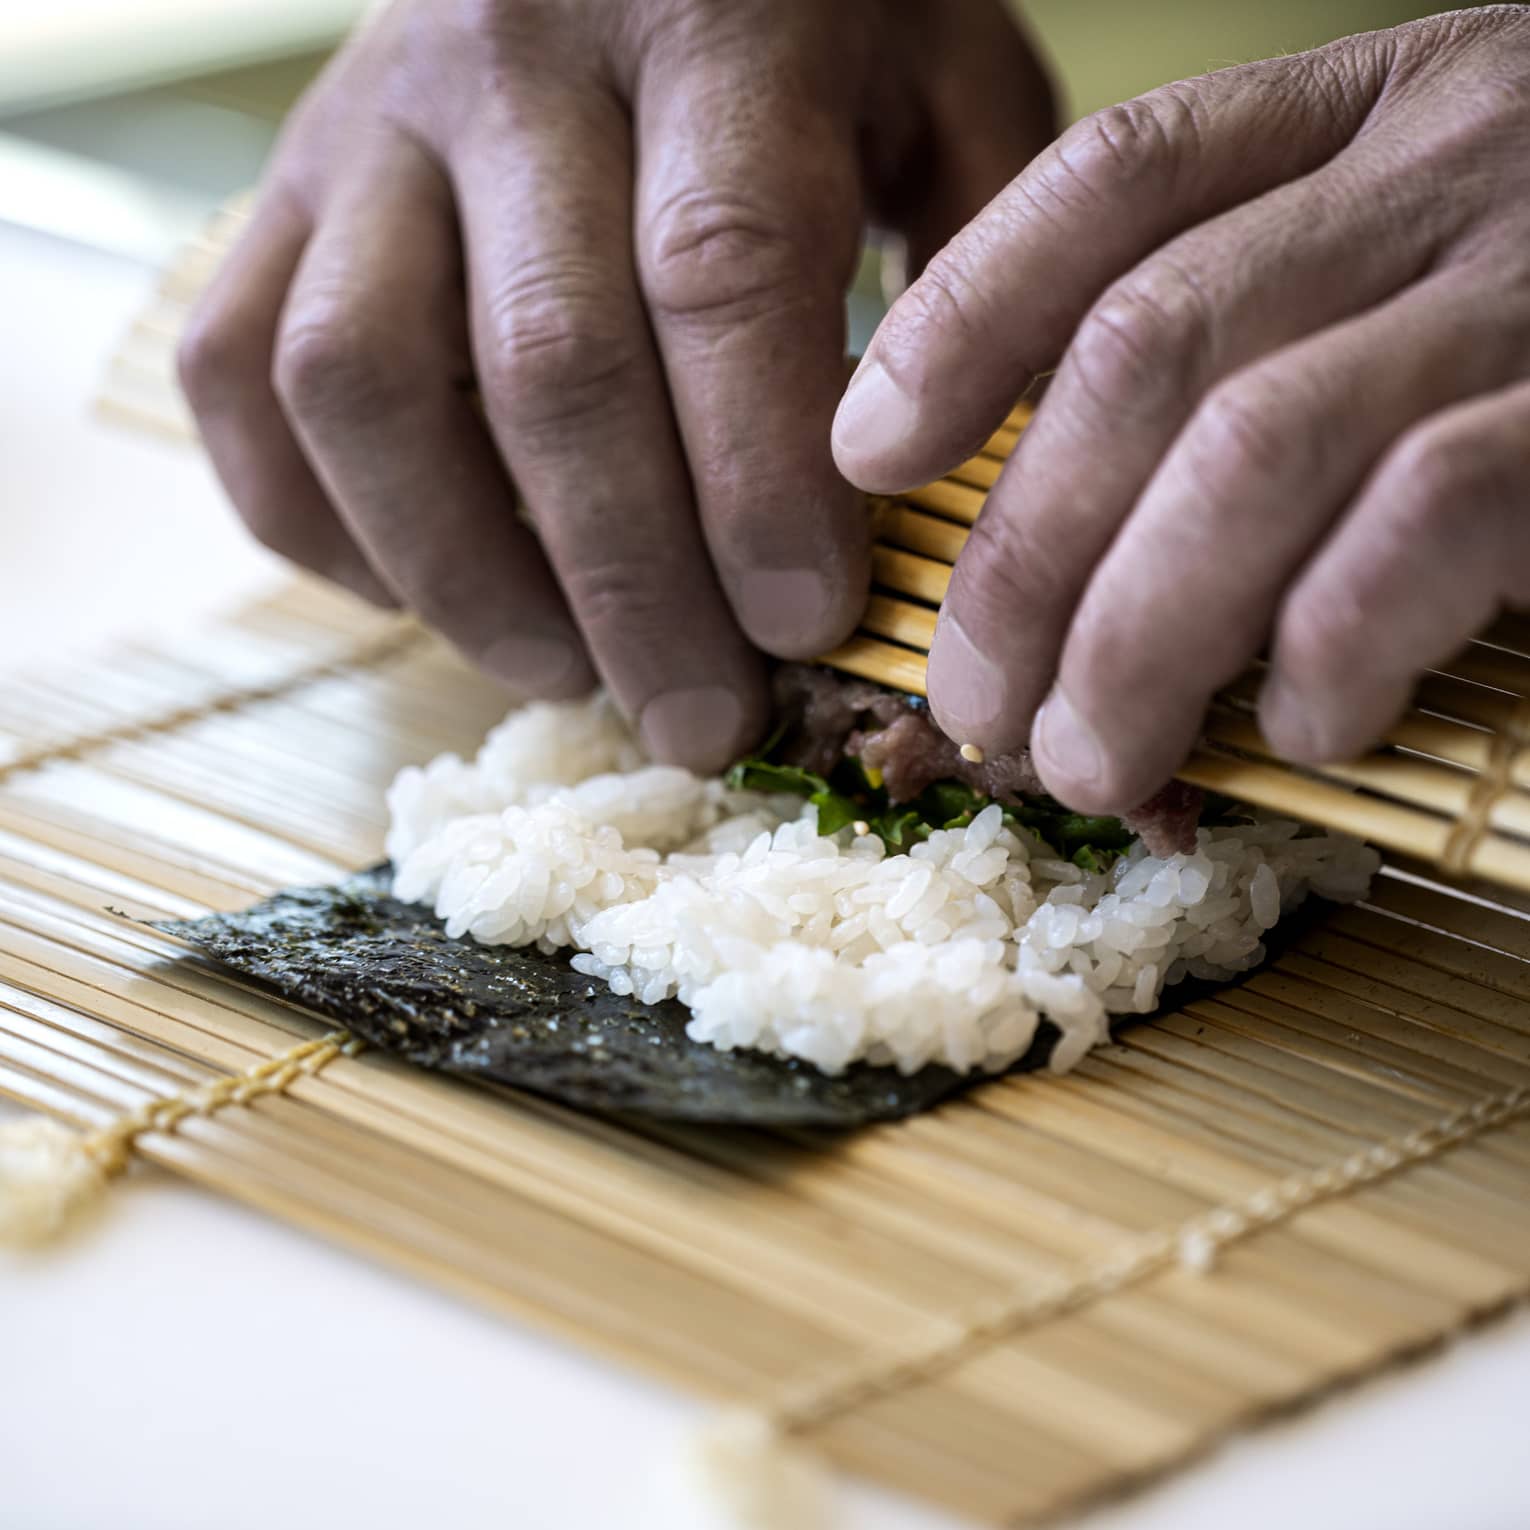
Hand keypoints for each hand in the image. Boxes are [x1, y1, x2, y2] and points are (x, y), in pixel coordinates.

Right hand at [179, 0, 1052, 772]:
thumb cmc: (819, 31)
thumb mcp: (947, 95)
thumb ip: (976, 268)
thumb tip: (938, 497)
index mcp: (713, 19)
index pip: (722, 273)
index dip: (759, 482)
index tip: (804, 626)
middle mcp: (507, 57)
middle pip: (548, 365)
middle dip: (633, 586)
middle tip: (701, 722)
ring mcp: (365, 124)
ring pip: (360, 384)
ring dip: (465, 575)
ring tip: (567, 675)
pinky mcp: (281, 192)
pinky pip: (241, 377)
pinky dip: (321, 521)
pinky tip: (433, 593)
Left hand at [834, 6, 1529, 813]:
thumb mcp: (1415, 279)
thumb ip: (1261, 342)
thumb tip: (1058, 528)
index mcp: (1370, 114)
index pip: (1116, 179)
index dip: (963, 319)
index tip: (866, 453)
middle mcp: (1453, 162)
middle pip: (1146, 350)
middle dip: (1025, 558)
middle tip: (976, 707)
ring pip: (1255, 444)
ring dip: (1138, 633)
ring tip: (1090, 758)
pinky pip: (1425, 514)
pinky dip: (1331, 638)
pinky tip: (1308, 720)